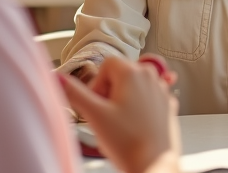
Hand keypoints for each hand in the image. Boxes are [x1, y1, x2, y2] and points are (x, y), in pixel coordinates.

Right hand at [61, 56, 179, 172]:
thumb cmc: (129, 143)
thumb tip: (59, 78)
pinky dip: (140, 107)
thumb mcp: (95, 116)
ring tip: (121, 122)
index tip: (98, 103)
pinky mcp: (169, 105)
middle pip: (122, 73)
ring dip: (125, 99)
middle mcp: (151, 76)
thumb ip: (75, 93)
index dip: (97, 84)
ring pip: (135, 85)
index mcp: (133, 73)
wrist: (154, 165)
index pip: (107, 64)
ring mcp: (162, 90)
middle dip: (110, 91)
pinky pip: (148, 98)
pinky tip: (135, 124)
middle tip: (107, 114)